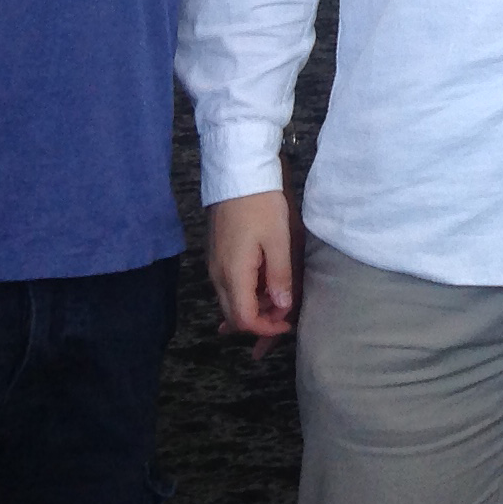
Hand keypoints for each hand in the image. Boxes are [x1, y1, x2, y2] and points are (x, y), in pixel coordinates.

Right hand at [207, 188, 300, 359]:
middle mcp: (217, 276)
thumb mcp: (278, 240)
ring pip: (231, 300)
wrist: (238, 176)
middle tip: (286, 313)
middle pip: (234, 315)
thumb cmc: (261, 205)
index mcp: (232, 275)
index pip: (243, 320)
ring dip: (254, 306)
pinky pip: (229, 285)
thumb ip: (279, 276)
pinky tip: (264, 284)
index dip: (266, 328)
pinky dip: (246, 292)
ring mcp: (214, 266)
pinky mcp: (217, 256)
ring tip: (280, 297)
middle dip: (260, 321)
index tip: (288, 322)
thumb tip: (282, 307)